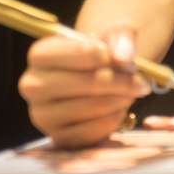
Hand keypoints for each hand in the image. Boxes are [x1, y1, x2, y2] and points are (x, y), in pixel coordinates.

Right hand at [18, 24, 151, 147]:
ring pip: (83, 108)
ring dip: (117, 100)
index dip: (92, 55)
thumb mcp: (114, 36)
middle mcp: (33, 85)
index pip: (58, 54)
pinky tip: (121, 107)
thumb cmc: (105, 54)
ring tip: (135, 91)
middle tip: (141, 80)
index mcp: (40, 54)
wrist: (103, 80)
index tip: (119, 57)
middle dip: (113, 81)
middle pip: (73, 83)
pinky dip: (112, 119)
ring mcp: (42, 114)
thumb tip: (122, 57)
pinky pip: (88, 132)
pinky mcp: (58, 137)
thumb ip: (121, 38)